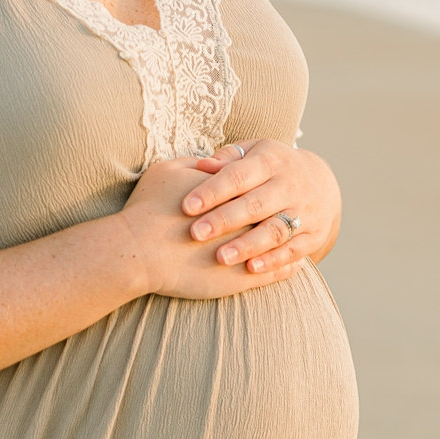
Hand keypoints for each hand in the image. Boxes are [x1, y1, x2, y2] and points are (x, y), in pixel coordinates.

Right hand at [118, 157, 301, 299]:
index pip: (258, 183)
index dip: (264, 186)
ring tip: (300, 240)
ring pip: (282, 241)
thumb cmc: (148, 209)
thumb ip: (193, 163)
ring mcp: (248, 247)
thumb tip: (206, 160)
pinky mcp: (244, 278)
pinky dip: (288, 267)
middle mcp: (248, 216)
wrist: (138, 251)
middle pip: (276, 210)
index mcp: (233, 187)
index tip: (271, 187)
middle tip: (294, 211)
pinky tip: (295, 266)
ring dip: (292, 240)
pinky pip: (277, 271)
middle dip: (285, 210)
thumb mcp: (167, 171)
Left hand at [180, 140, 341, 273]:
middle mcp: (289, 185)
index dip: (212, 191)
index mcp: (270, 161)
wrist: (323, 182)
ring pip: (275, 229)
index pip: (238, 175)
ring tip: (221, 258)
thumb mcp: (254, 153)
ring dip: (247, 245)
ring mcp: (304, 211)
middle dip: (225, 220)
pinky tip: (251, 269)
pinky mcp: (313, 235)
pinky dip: (273, 260)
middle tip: (196, 234)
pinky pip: (293, 249)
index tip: (186, 206)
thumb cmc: (271, 168)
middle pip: (255, 204)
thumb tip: (199, 165)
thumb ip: (227, 159)